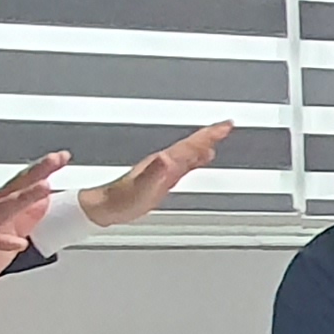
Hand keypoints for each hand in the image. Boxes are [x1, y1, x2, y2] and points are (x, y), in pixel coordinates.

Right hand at [0, 154, 62, 302]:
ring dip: (22, 198)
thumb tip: (45, 201)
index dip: (40, 171)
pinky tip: (19, 242)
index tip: (61, 158)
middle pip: (12, 190)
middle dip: (34, 174)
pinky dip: (1, 241)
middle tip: (54, 160)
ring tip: (43, 188)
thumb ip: (25, 218)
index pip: (20, 186)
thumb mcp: (7, 236)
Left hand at [82, 121, 234, 227]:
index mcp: (163, 162)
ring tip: (217, 140)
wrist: (106, 208)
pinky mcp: (162, 179)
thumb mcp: (142, 187)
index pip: (190, 144)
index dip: (209, 134)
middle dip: (210, 135)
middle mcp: (164, 162)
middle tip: (226, 127)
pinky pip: (184, 165)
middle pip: (191, 144)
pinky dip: (195, 159)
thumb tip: (169, 158)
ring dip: (204, 145)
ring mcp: (163, 170)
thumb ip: (156, 172)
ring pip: (188, 152)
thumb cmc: (122, 199)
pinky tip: (198, 161)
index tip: (225, 125)